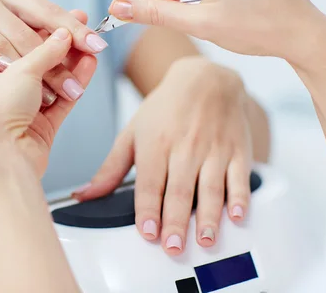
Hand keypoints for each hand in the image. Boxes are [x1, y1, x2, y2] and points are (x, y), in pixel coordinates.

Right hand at [0, 0, 107, 104]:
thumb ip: (20, 14)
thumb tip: (63, 32)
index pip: (44, 9)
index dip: (73, 27)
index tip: (98, 44)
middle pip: (28, 31)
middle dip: (58, 60)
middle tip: (79, 84)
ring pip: (5, 42)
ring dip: (32, 69)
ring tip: (55, 92)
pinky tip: (7, 71)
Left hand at [0, 27, 96, 176]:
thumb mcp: (21, 69)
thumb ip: (46, 50)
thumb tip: (63, 33)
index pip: (18, 41)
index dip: (42, 28)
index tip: (64, 18)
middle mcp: (3, 88)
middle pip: (38, 61)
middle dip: (63, 47)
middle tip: (86, 30)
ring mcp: (22, 108)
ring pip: (53, 81)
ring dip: (73, 65)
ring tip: (92, 48)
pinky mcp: (40, 127)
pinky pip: (62, 101)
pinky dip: (76, 85)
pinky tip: (89, 68)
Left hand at [74, 57, 252, 254]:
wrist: (205, 78)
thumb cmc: (165, 108)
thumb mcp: (131, 132)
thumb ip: (110, 168)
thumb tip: (85, 194)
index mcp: (155, 144)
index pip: (149, 183)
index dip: (148, 209)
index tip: (148, 233)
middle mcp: (185, 147)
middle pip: (179, 190)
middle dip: (176, 221)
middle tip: (173, 248)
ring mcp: (213, 149)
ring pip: (211, 187)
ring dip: (208, 217)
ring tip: (204, 240)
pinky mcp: (238, 150)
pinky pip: (241, 177)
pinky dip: (240, 197)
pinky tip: (237, 216)